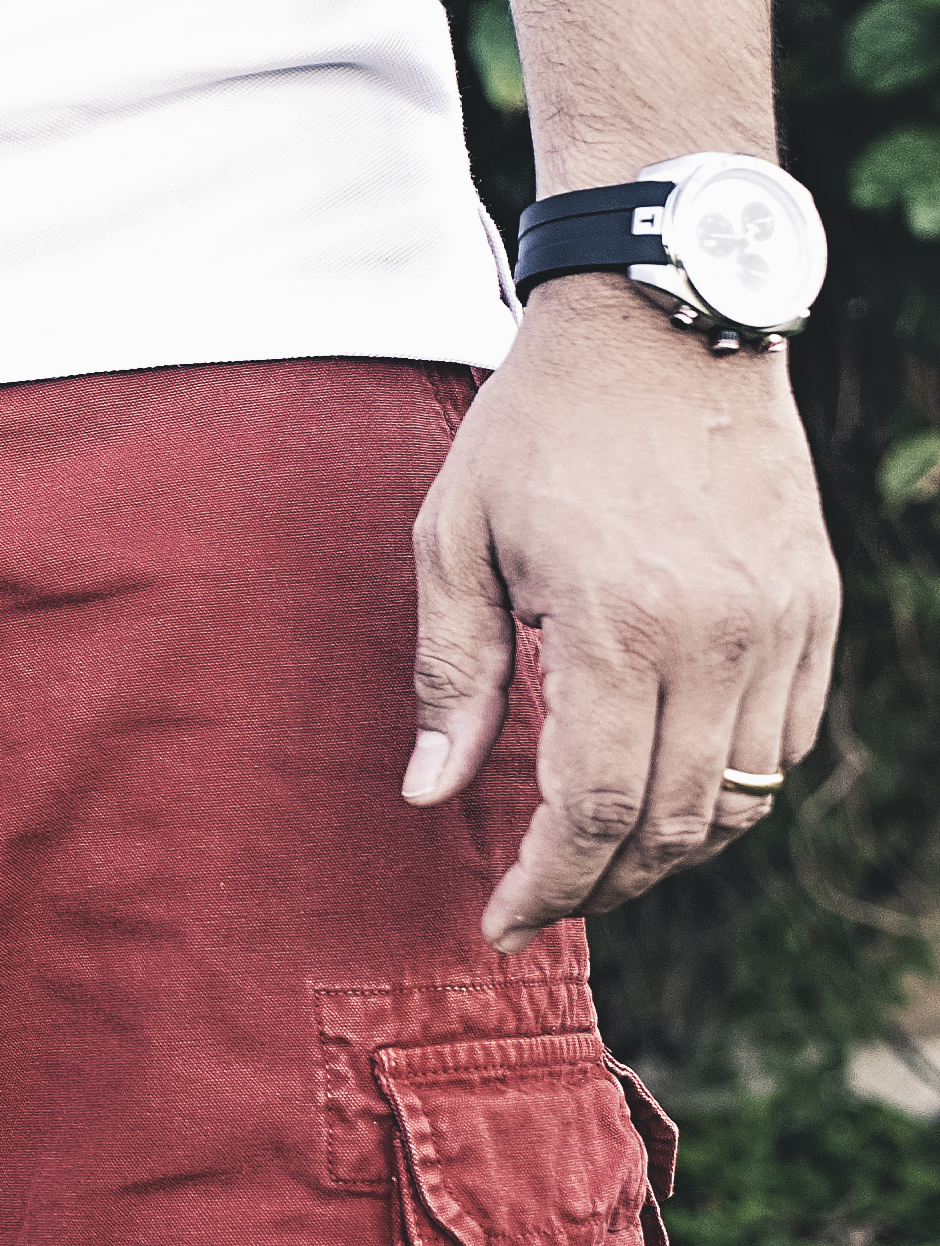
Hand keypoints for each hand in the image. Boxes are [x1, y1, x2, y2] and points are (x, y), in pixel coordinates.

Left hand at [405, 282, 838, 950]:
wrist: (661, 323)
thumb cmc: (537, 425)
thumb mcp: (453, 535)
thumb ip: (447, 674)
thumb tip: (430, 794)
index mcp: (617, 626)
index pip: (591, 808)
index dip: (545, 885)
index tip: (500, 922)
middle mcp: (719, 640)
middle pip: (673, 824)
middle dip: (602, 884)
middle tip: (541, 903)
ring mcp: (783, 626)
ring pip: (744, 797)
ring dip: (671, 848)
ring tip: (599, 859)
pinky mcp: (816, 608)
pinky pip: (789, 742)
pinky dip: (735, 787)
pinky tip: (670, 786)